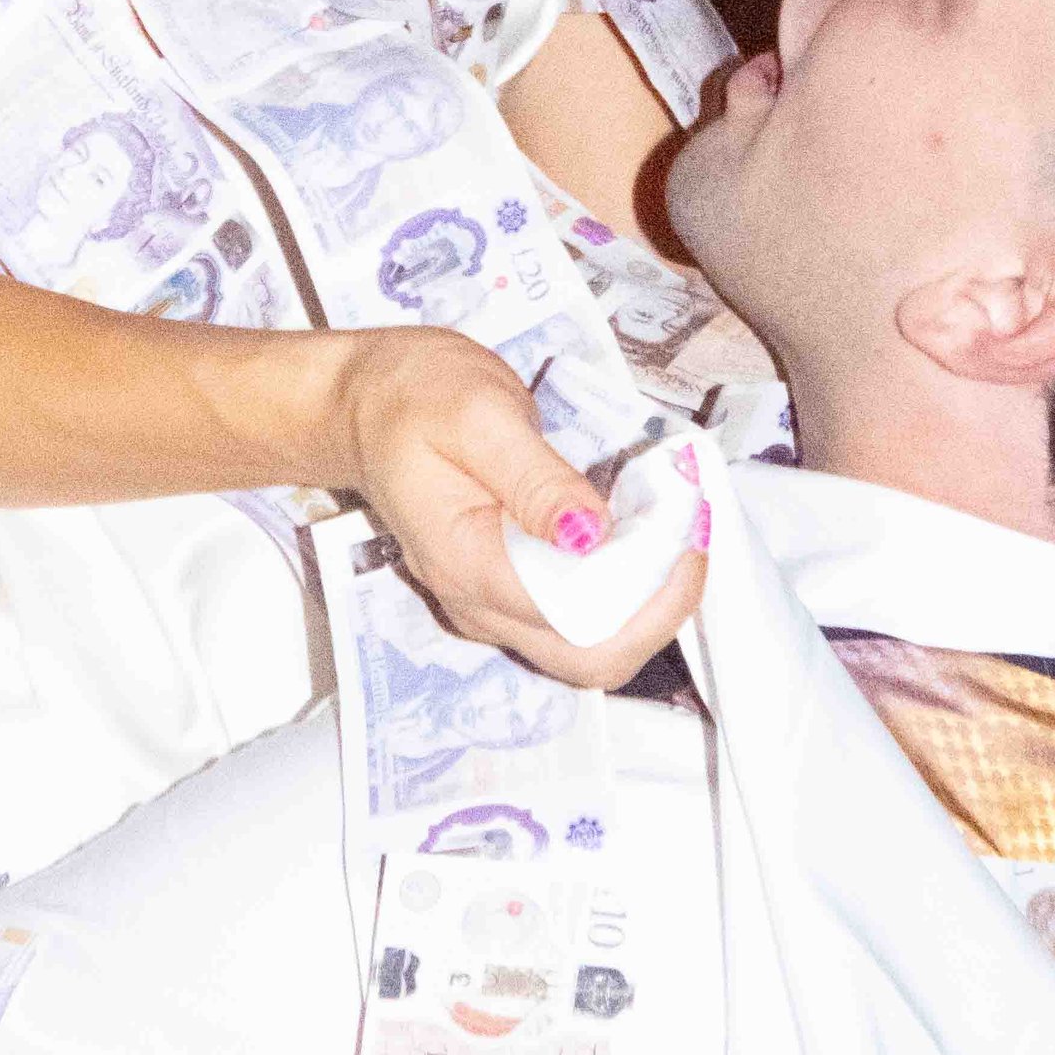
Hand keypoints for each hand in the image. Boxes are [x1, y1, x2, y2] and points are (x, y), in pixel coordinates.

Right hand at [324, 324, 704, 691]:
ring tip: (672, 527)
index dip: (649, 585)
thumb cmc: (414, 396)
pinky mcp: (508, 593)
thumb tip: (594, 533)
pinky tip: (640, 532)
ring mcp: (491, 609)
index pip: (580, 620)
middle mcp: (480, 608)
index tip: (685, 522)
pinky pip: (577, 618)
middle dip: (661, 607)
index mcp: (470, 567)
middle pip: (592, 658)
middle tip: (690, 534)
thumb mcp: (477, 414)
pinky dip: (624, 588)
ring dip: (647, 601)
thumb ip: (536, 479)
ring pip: (590, 647)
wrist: (363, 404)